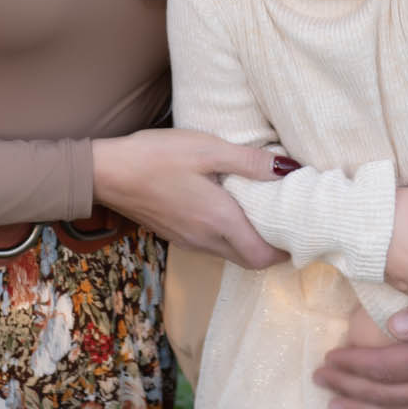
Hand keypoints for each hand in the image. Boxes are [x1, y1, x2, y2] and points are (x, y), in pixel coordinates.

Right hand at [91, 129, 287, 268]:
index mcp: (219, 221)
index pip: (262, 256)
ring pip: (231, 253)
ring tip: (264, 212)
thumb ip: (250, 161)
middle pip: (249, 260)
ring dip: (250, 242)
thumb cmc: (157, 156)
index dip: (286, 251)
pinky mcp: (176, 235)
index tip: (301, 231)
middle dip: (272, 249)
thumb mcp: (208, 148)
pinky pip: (213, 245)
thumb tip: (290, 168)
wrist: (107, 173)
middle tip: (288, 222)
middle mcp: (206, 239)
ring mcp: (189, 241)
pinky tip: (231, 209)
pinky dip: (230, 236)